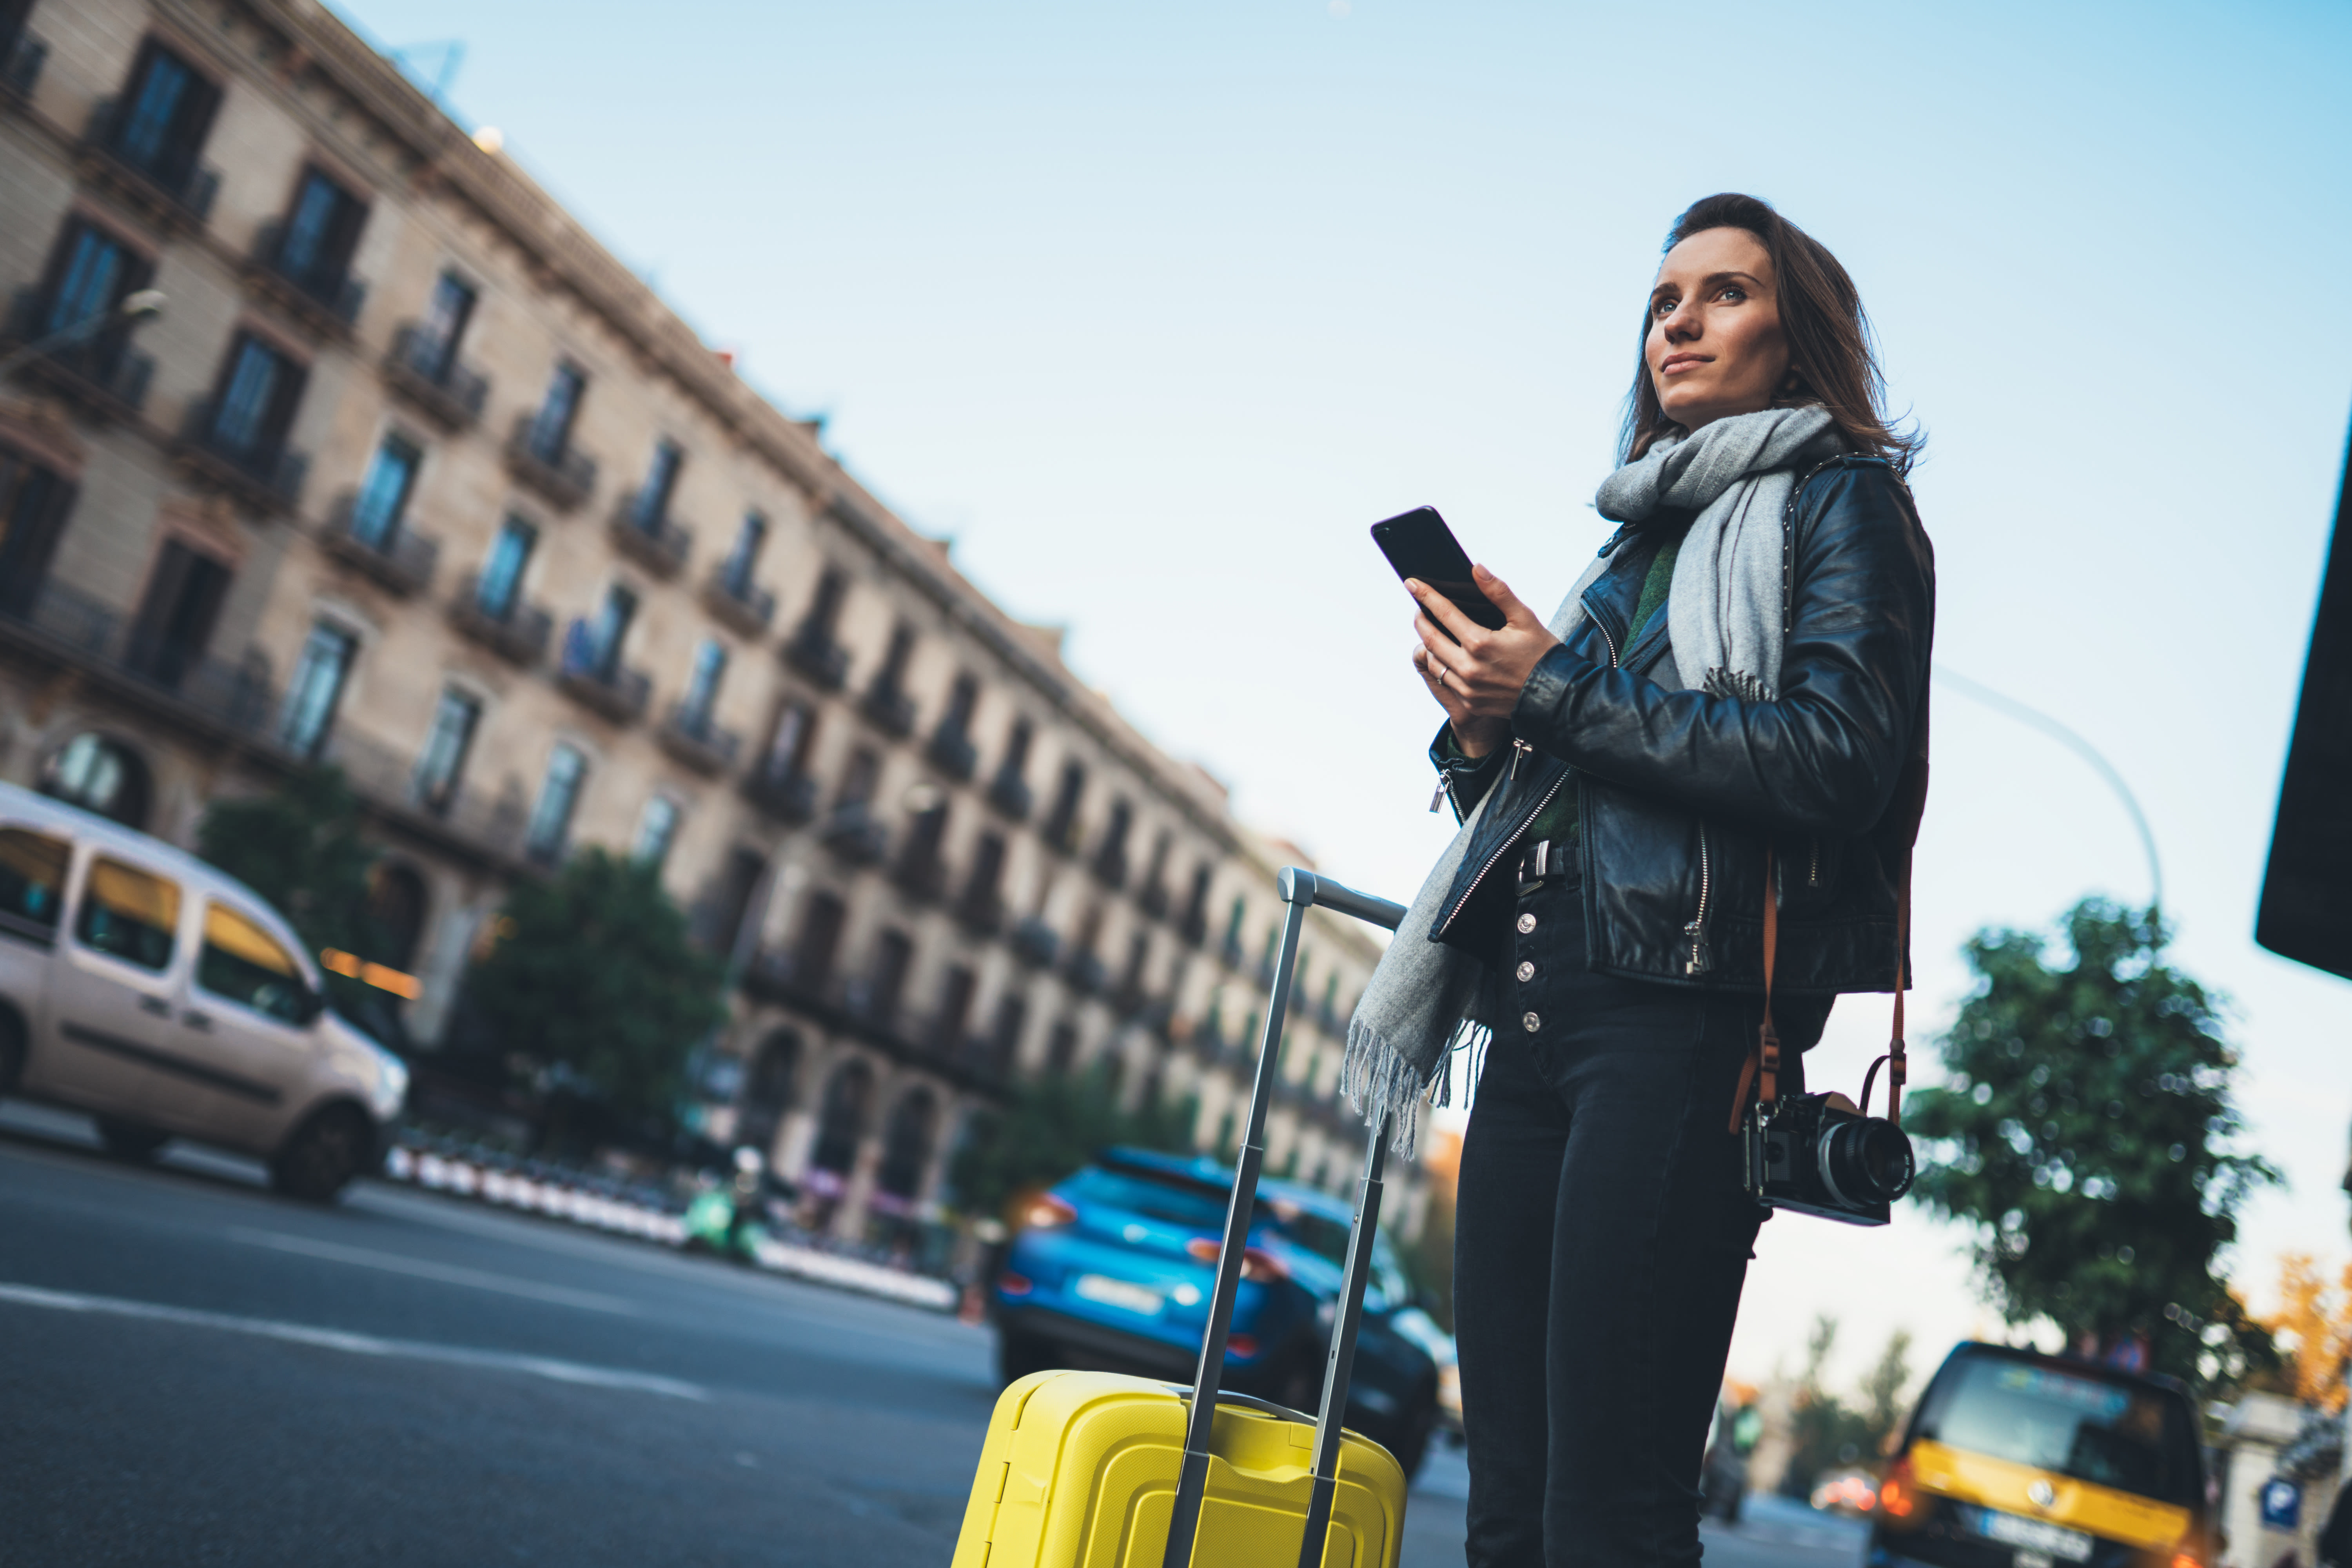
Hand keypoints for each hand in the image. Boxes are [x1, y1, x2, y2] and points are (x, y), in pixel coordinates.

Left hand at [1409, 565, 1558, 740]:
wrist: (1556, 696)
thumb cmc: (1543, 654)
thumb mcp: (1524, 618)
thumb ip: (1498, 592)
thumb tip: (1476, 569)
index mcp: (1480, 644)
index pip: (1444, 613)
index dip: (1426, 596)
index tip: (1412, 584)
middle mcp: (1469, 668)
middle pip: (1430, 639)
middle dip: (1421, 620)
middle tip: (1419, 609)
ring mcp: (1467, 689)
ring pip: (1434, 662)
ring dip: (1428, 644)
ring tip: (1430, 630)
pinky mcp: (1469, 703)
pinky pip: (1445, 681)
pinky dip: (1441, 665)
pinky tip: (1445, 655)